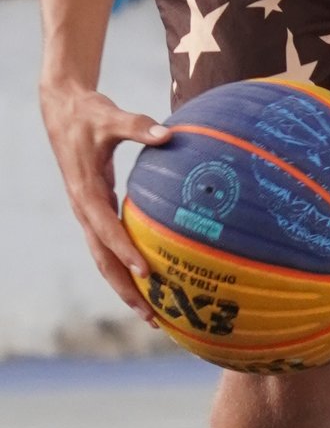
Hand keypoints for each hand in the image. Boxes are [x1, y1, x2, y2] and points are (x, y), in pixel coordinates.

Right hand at [40, 75, 171, 312]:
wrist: (63, 110)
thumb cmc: (89, 114)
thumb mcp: (110, 116)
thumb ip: (138, 126)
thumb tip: (167, 134)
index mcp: (85, 192)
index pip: (105, 229)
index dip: (124, 252)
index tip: (145, 273)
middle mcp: (84, 209)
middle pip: (102, 258)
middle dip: (125, 289)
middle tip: (151, 317)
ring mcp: (88, 213)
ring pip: (104, 258)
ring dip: (125, 287)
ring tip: (151, 315)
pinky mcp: (95, 211)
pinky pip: (109, 246)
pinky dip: (125, 266)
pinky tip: (148, 282)